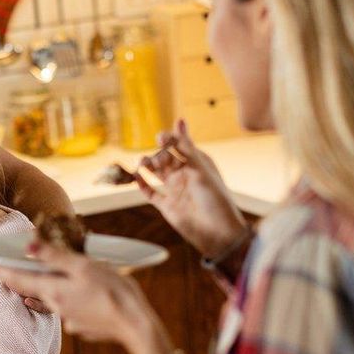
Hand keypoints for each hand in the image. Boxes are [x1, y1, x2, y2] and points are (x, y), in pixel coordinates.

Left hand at [0, 242, 173, 353]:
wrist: (136, 325)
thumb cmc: (112, 291)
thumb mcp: (84, 266)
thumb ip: (56, 256)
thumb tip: (28, 247)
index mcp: (53, 290)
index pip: (17, 279)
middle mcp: (56, 307)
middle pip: (31, 289)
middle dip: (19, 277)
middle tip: (5, 268)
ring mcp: (70, 319)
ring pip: (51, 299)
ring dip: (45, 288)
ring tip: (43, 277)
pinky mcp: (83, 326)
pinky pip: (69, 308)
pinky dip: (68, 298)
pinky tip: (80, 292)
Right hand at [137, 120, 248, 258]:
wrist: (218, 233)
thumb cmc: (215, 199)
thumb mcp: (201, 170)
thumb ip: (187, 147)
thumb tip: (179, 120)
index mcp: (197, 163)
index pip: (179, 145)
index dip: (168, 140)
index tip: (160, 138)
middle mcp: (185, 174)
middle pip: (165, 158)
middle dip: (157, 155)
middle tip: (154, 160)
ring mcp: (175, 190)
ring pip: (156, 173)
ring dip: (147, 166)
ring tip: (139, 164)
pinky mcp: (167, 206)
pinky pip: (151, 193)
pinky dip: (142, 185)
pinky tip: (136, 178)